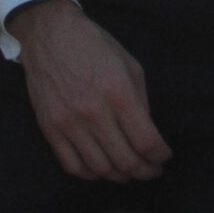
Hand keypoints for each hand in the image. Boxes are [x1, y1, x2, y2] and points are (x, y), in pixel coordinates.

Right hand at [8, 0, 169, 180]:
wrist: (49, 35)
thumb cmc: (94, 46)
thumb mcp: (130, 65)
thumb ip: (140, 102)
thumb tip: (146, 135)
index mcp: (118, 93)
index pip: (146, 141)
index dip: (160, 156)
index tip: (164, 157)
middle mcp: (94, 112)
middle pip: (125, 161)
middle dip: (145, 171)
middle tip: (151, 170)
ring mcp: (69, 123)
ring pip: (100, 169)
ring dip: (120, 177)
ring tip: (129, 172)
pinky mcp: (50, 129)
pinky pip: (72, 165)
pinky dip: (91, 174)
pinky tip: (102, 169)